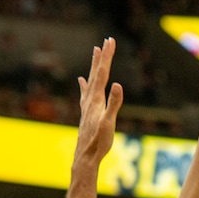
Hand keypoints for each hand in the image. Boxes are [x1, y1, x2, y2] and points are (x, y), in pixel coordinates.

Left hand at [75, 37, 123, 164]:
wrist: (85, 157)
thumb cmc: (98, 142)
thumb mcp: (109, 123)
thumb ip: (114, 103)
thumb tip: (117, 84)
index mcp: (96, 100)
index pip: (103, 74)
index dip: (107, 57)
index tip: (110, 40)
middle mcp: (89, 100)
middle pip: (96, 74)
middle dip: (102, 57)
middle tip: (106, 40)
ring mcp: (87, 106)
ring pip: (91, 80)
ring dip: (94, 66)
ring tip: (95, 52)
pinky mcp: (86, 113)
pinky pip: (85, 93)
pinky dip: (84, 84)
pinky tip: (81, 80)